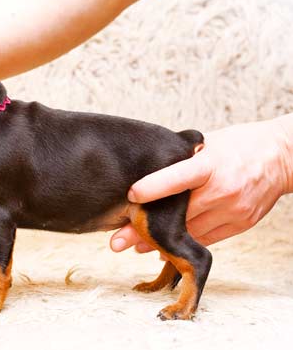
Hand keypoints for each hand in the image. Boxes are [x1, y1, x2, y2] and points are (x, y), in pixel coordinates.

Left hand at [110, 119, 291, 252]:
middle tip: (116, 240)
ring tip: (133, 245)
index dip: (153, 187)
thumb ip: (182, 160)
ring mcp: (233, 209)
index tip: (129, 196)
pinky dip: (185, 243)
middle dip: (144, 229)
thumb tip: (148, 174)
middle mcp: (222, 188)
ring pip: (190, 232)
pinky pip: (207, 239)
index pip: (179, 176)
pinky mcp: (241, 222)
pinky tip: (163, 249)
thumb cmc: (239, 145)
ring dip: (160, 241)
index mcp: (211, 163)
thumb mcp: (209, 143)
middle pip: (178, 214)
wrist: (284, 156)